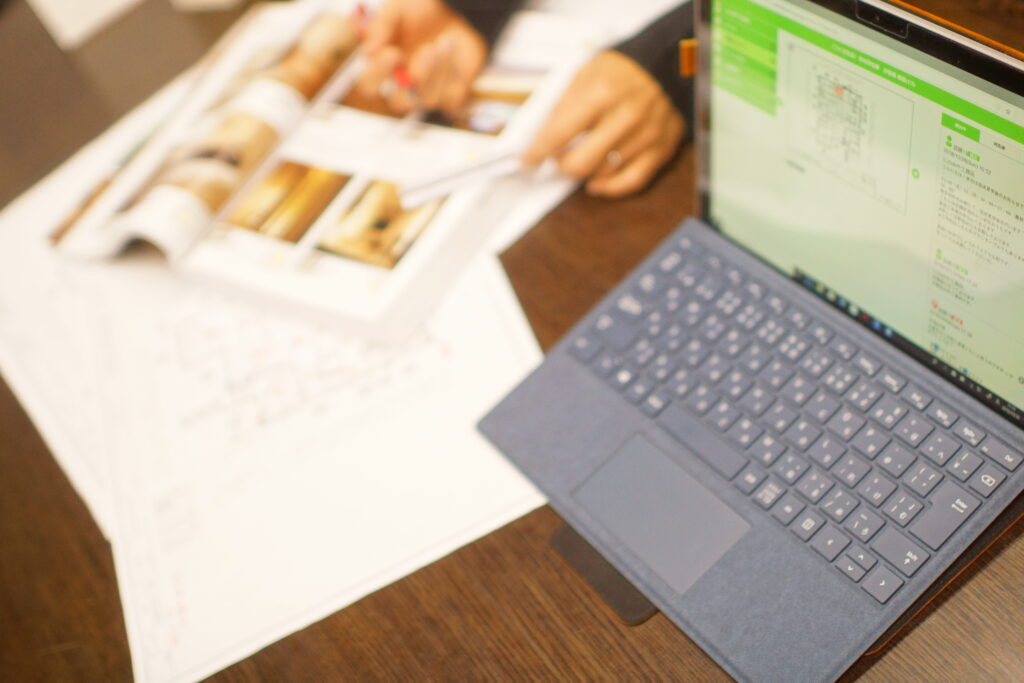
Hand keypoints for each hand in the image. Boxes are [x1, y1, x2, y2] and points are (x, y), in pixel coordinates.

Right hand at [355, 0, 487, 114]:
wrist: (454, 9)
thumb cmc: (419, 10)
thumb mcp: (397, 8)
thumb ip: (381, 25)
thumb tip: (368, 50)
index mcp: (382, 68)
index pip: (369, 87)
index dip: (377, 75)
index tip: (392, 52)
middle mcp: (403, 86)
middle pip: (398, 105)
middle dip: (415, 78)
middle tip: (426, 51)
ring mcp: (427, 94)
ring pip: (428, 100)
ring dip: (437, 68)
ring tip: (444, 41)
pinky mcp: (451, 97)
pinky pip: (451, 98)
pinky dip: (453, 70)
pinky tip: (452, 48)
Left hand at [522, 50, 684, 197]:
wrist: (666, 65)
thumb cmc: (620, 71)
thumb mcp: (583, 76)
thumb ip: (561, 108)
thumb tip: (538, 140)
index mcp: (602, 93)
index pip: (558, 134)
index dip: (537, 153)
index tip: (526, 162)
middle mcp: (626, 116)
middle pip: (581, 163)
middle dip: (561, 165)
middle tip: (557, 159)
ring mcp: (646, 136)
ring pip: (603, 174)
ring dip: (586, 171)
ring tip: (581, 159)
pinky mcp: (661, 149)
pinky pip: (631, 181)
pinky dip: (609, 188)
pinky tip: (596, 183)